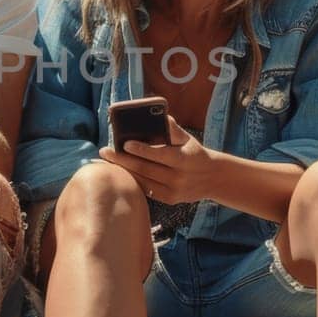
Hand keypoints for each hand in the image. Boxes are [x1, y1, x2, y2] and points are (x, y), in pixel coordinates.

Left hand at [98, 117, 217, 204]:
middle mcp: (178, 178)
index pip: (160, 154)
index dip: (141, 150)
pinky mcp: (169, 200)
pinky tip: (121, 172)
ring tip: (108, 161)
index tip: (124, 143)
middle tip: (105, 152)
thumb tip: (159, 116)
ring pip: (143, 181)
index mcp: (184, 160)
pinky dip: (133, 180)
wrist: (212, 178)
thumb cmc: (194, 153)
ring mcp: (173, 191)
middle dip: (123, 160)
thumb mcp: (188, 139)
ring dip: (124, 171)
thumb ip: (173, 129)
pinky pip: (146, 190)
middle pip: (146, 169)